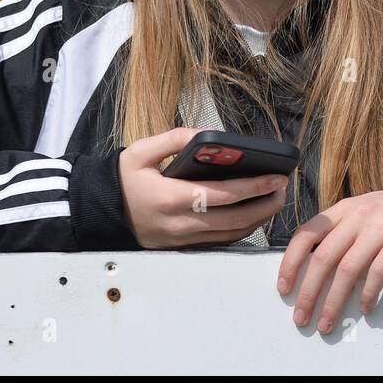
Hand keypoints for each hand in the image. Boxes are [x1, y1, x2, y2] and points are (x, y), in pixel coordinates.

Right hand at [119, 127, 287, 248]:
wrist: (100, 211)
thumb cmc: (122, 179)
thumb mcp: (140, 151)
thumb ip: (174, 139)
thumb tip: (206, 135)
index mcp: (172, 198)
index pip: (224, 195)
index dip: (254, 187)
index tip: (277, 176)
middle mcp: (180, 224)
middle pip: (235, 220)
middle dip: (265, 205)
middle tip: (283, 189)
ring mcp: (183, 240)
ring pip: (231, 234)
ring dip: (258, 219)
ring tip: (273, 199)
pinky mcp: (183, 247)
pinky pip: (220, 241)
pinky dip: (241, 229)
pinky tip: (252, 213)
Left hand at [276, 187, 382, 332]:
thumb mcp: (354, 212)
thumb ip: (333, 233)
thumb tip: (306, 268)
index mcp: (340, 211)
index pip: (306, 235)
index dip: (291, 262)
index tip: (283, 287)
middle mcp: (356, 217)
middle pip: (324, 257)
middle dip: (309, 292)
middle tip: (301, 316)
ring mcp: (378, 228)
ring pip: (348, 269)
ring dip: (334, 301)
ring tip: (327, 322)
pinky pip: (379, 272)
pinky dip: (368, 294)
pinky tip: (364, 308)